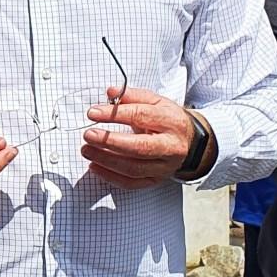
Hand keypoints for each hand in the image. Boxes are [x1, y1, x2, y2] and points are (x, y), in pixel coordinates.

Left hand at [80, 86, 196, 189]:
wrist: (189, 141)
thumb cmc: (168, 120)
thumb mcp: (155, 101)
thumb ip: (131, 95)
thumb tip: (110, 93)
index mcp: (171, 122)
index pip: (141, 116)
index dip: (114, 114)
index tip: (93, 113)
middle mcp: (170, 146)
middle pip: (139, 147)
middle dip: (110, 142)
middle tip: (89, 135)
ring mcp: (164, 166)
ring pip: (133, 168)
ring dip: (106, 160)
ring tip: (86, 150)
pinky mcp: (156, 180)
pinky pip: (131, 183)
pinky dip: (110, 177)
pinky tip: (95, 166)